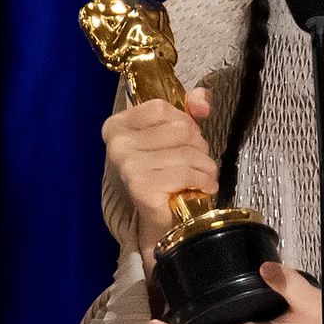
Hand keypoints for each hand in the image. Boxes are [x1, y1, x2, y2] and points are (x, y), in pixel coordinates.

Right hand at [101, 86, 216, 268]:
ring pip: (187, 151)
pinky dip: (203, 180)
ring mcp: (128, 166)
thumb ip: (188, 109)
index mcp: (117, 126)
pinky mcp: (142, 187)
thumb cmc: (164, 174)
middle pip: (179, 128)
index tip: (185, 138)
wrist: (159, 220)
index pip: (160, 107)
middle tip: (196, 161)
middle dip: (198, 144)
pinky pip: (186, 173)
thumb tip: (202, 102)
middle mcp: (117, 144)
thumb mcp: (172, 134)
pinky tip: (204, 187)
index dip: (183, 120)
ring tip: (204, 175)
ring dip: (206, 165)